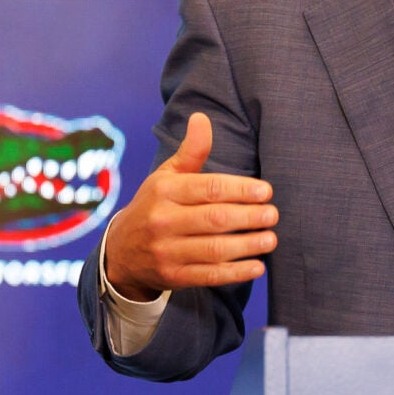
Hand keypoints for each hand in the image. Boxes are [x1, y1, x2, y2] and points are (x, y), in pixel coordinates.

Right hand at [100, 113, 277, 297]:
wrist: (120, 251)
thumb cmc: (154, 205)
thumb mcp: (166, 176)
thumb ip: (191, 151)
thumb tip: (202, 117)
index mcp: (164, 191)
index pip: (208, 188)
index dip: (240, 190)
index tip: (266, 191)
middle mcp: (162, 221)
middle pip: (215, 219)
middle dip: (249, 217)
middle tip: (273, 215)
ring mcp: (166, 251)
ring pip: (214, 249)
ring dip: (248, 245)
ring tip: (271, 239)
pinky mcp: (173, 277)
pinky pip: (209, 275)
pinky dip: (235, 272)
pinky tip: (258, 266)